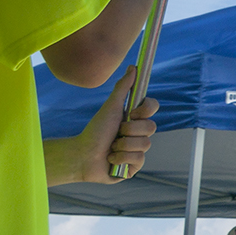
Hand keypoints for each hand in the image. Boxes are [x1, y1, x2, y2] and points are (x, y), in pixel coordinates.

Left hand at [70, 69, 158, 184]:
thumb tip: (133, 67)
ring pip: (145, 144)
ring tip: (111, 148)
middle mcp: (139, 133)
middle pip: (151, 127)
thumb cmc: (95, 131)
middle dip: (129, 130)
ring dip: (123, 145)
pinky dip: (121, 159)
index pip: (153, 107)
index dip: (145, 110)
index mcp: (135, 118)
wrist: (82, 156)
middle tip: (116, 132)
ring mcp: (138, 150)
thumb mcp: (110, 108)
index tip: (130, 113)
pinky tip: (111, 159)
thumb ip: (122, 88)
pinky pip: (139, 159)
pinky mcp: (134, 166)